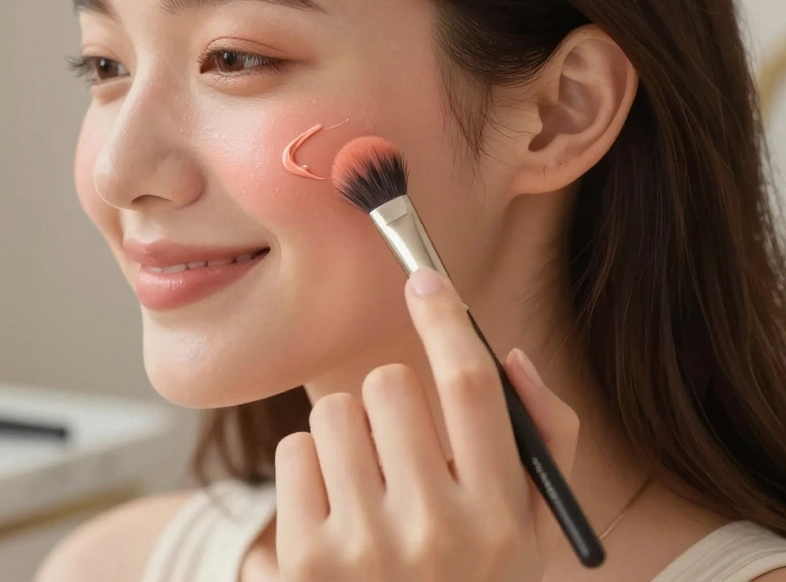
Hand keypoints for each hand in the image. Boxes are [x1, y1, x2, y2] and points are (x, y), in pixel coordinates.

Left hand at [274, 268, 580, 581]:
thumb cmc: (472, 579)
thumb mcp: (529, 529)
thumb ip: (536, 439)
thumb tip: (506, 353)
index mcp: (503, 519)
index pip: (473, 389)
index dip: (446, 320)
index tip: (424, 278)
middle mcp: (437, 532)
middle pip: (389, 386)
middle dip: (390, 401)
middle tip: (397, 443)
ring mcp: (366, 549)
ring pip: (332, 412)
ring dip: (347, 434)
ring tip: (367, 484)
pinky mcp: (306, 560)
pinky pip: (293, 452)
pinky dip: (310, 468)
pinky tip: (333, 510)